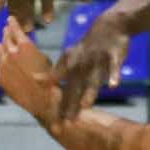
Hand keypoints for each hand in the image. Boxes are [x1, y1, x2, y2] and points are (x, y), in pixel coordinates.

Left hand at [0, 18, 61, 121]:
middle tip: (7, 31)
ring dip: (1, 46)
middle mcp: (11, 52)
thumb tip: (24, 44)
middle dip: (7, 33)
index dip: (12, 23)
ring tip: (4, 48)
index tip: (10, 19)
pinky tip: (1, 63)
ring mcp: (3, 65)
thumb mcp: (43, 58)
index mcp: (24, 45)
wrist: (43, 99)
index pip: (14, 28)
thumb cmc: (49, 78)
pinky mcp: (0, 77)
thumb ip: (30, 49)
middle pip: (5, 37)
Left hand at [54, 4, 136, 121]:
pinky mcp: (114, 56)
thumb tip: (35, 81)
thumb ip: (56, 71)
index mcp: (70, 65)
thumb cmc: (87, 46)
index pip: (59, 86)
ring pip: (94, 79)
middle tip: (66, 123)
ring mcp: (98, 60)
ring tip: (85, 106)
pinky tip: (114, 86)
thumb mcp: (69, 56)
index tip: (49, 118)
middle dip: (71, 105)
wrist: (109, 26)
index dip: (53, 100)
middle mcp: (82, 64)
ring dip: (90, 92)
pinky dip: (115, 76)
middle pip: (75, 87)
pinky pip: (114, 67)